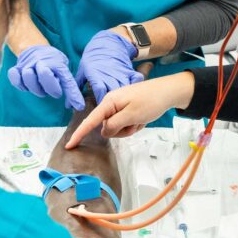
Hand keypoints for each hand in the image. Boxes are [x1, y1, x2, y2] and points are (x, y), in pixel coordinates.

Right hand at [7, 45, 84, 111]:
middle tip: (53, 92)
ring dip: (34, 88)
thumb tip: (78, 106)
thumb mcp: (64, 71)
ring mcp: (28, 63)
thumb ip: (69, 88)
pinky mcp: (17, 67)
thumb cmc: (53, 63)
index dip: (71, 93)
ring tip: (40, 88)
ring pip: (28, 76)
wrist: (36, 47)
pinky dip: (18, 83)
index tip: (77, 105)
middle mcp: (42, 60)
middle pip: (44, 74)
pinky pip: (13, 75)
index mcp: (57, 62)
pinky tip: (25, 86)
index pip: (66, 79)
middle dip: (49, 88)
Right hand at [66, 73, 195, 147]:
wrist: (168, 92)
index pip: (90, 121)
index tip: (68, 146)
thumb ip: (114, 125)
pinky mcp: (127, 110)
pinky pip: (126, 125)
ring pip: (117, 128)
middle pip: (107, 128)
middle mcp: (112, 104)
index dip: (79, 134)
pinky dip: (134, 125)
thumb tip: (104, 131)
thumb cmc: (150, 101)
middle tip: (136, 122)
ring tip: (141, 119)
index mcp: (109, 102)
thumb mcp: (131, 115)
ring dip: (129, 128)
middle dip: (121, 130)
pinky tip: (143, 118)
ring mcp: (120, 107)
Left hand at [74, 30, 144, 104]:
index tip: (101, 110)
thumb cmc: (93, 59)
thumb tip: (69, 105)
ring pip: (124, 88)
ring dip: (124, 97)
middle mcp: (109, 74)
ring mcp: (120, 72)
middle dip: (113, 104)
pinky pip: (135, 79)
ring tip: (124, 108)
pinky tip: (135, 94)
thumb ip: (77, 87)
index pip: (99, 89)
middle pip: (113, 91)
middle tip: (112, 112)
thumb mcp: (82, 71)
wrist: (108, 44)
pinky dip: (136, 86)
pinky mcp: (129, 70)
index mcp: (96, 74)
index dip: (100, 100)